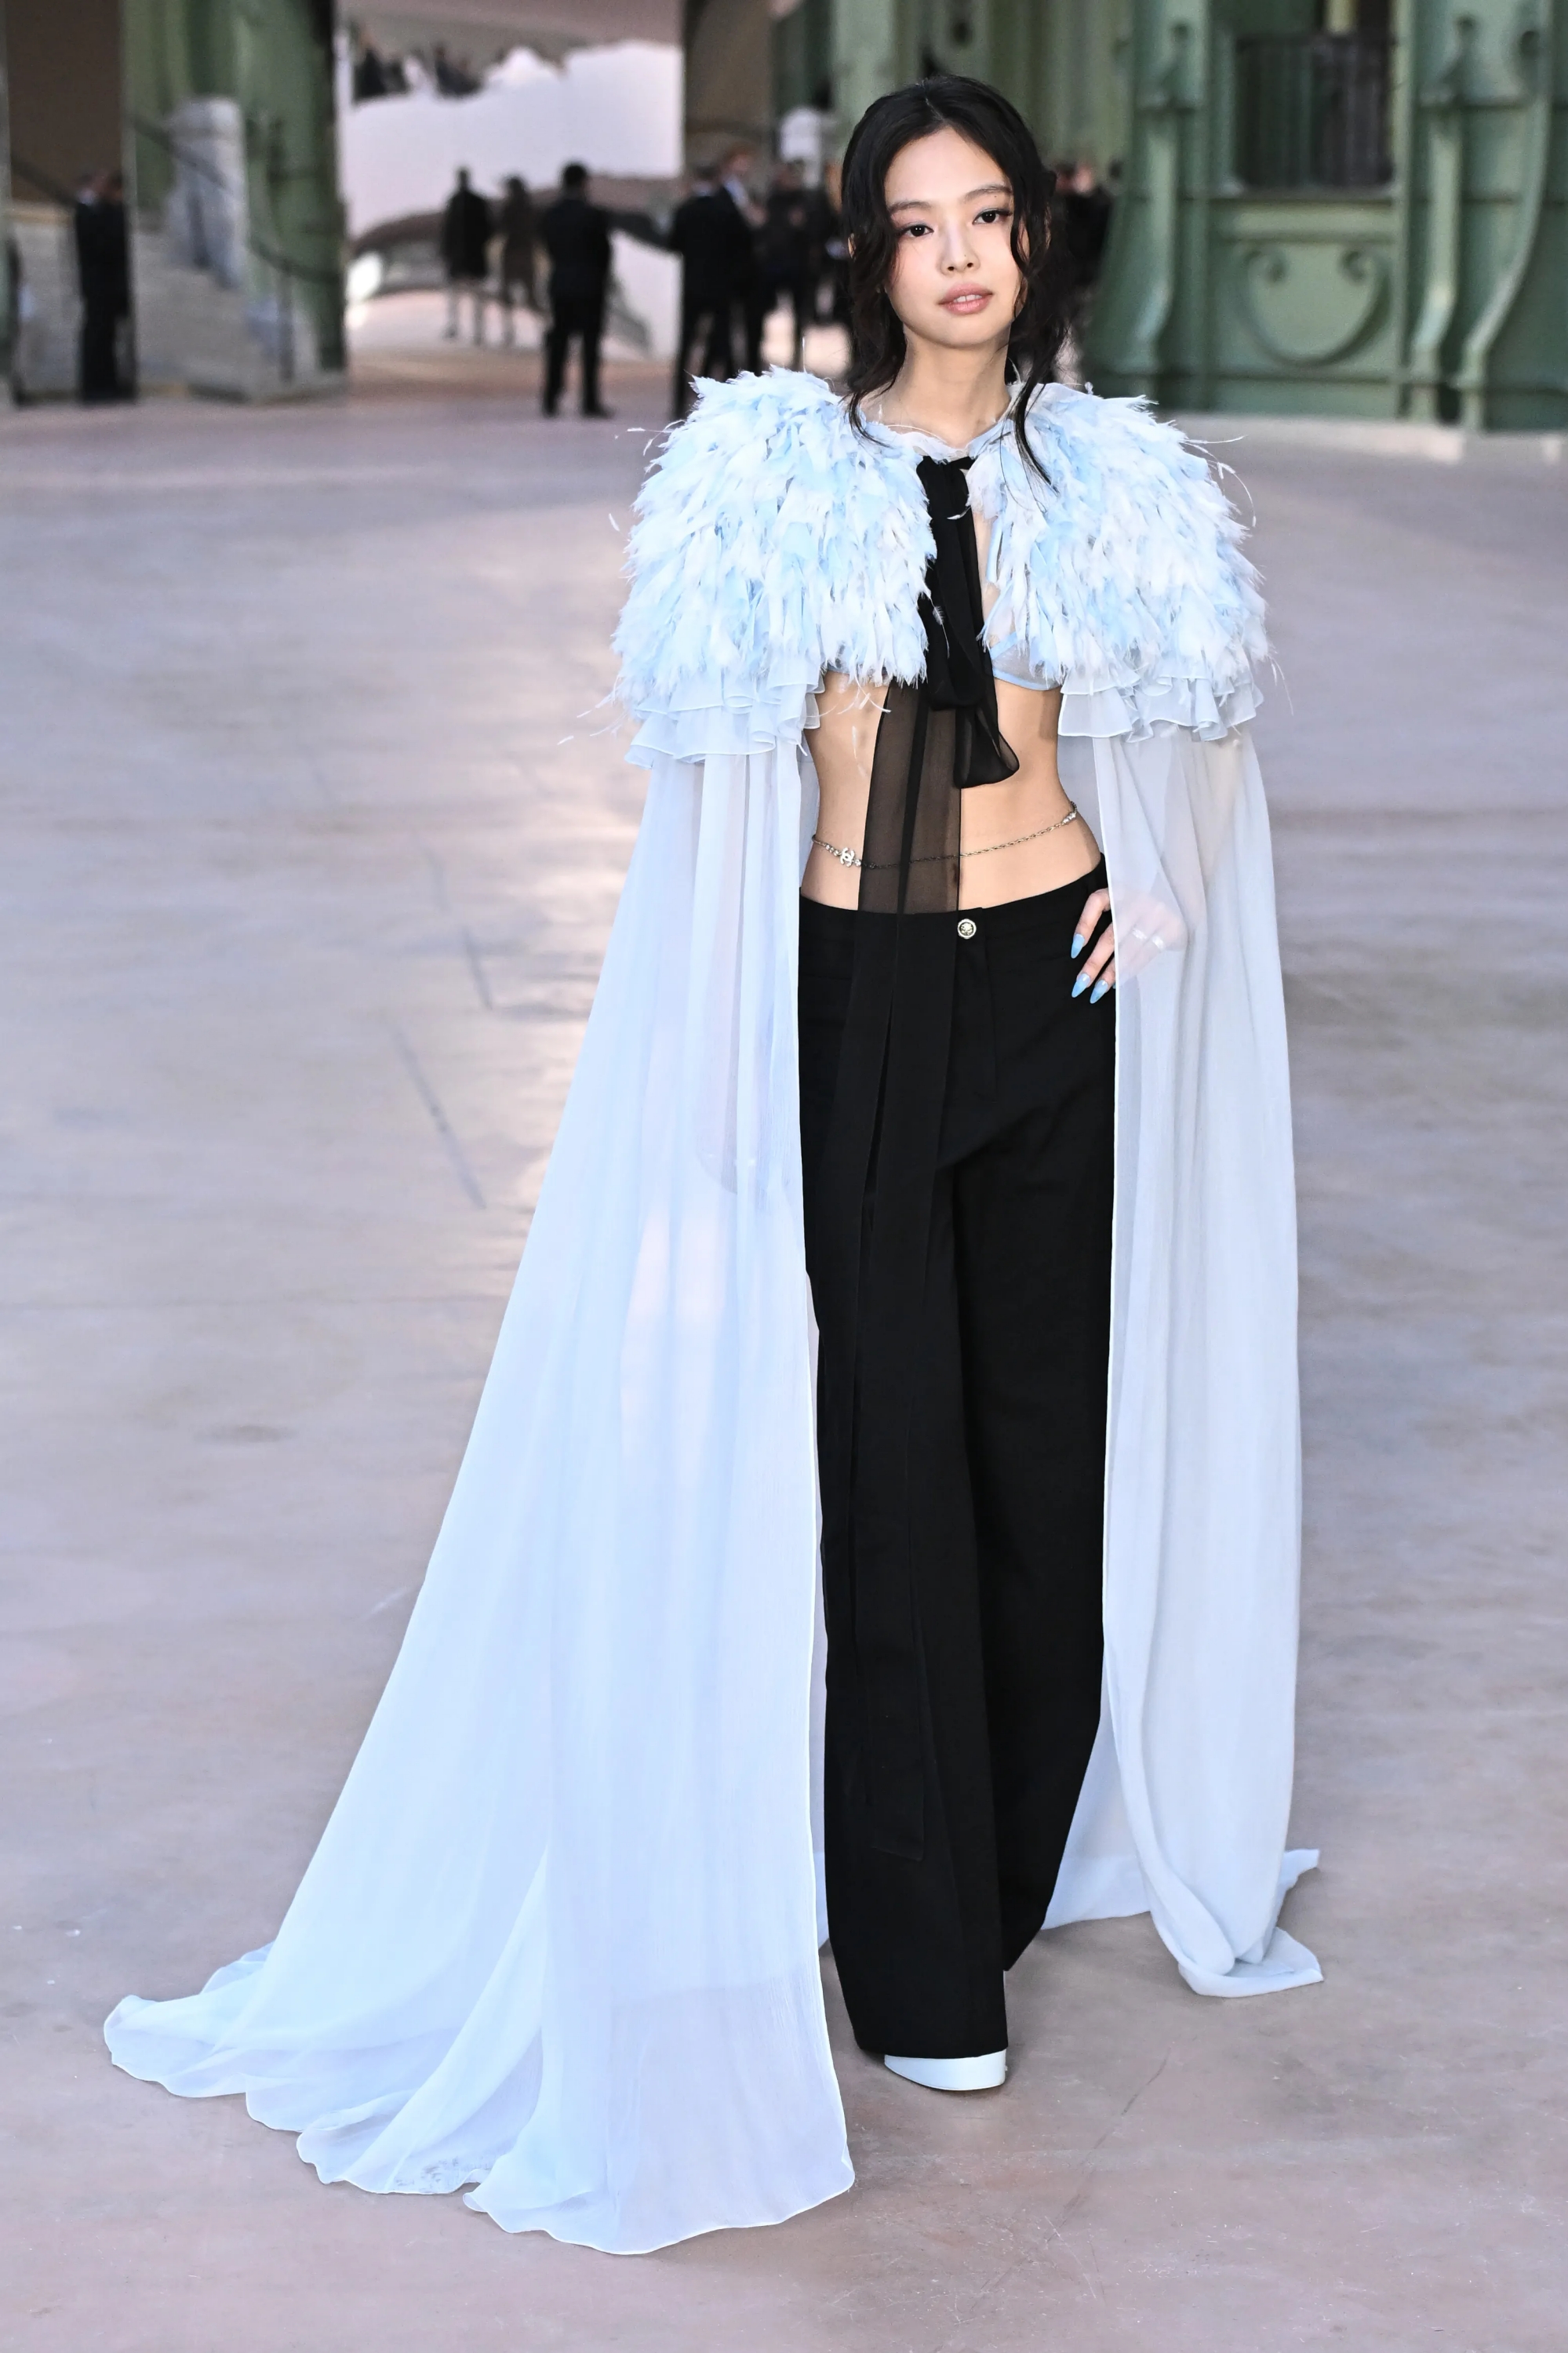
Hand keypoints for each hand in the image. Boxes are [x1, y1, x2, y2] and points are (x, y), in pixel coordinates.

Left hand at [1071, 887, 1185, 1001]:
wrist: (1185, 900)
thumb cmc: (1146, 908)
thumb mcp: (1125, 903)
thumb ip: (1107, 918)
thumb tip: (1080, 950)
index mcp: (1121, 890)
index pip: (1096, 902)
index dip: (1083, 925)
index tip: (1073, 951)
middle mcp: (1138, 901)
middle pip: (1110, 936)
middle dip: (1093, 963)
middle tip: (1079, 985)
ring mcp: (1156, 915)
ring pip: (1127, 949)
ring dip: (1111, 973)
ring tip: (1096, 992)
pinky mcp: (1171, 929)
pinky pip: (1146, 954)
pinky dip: (1131, 969)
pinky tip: (1118, 983)